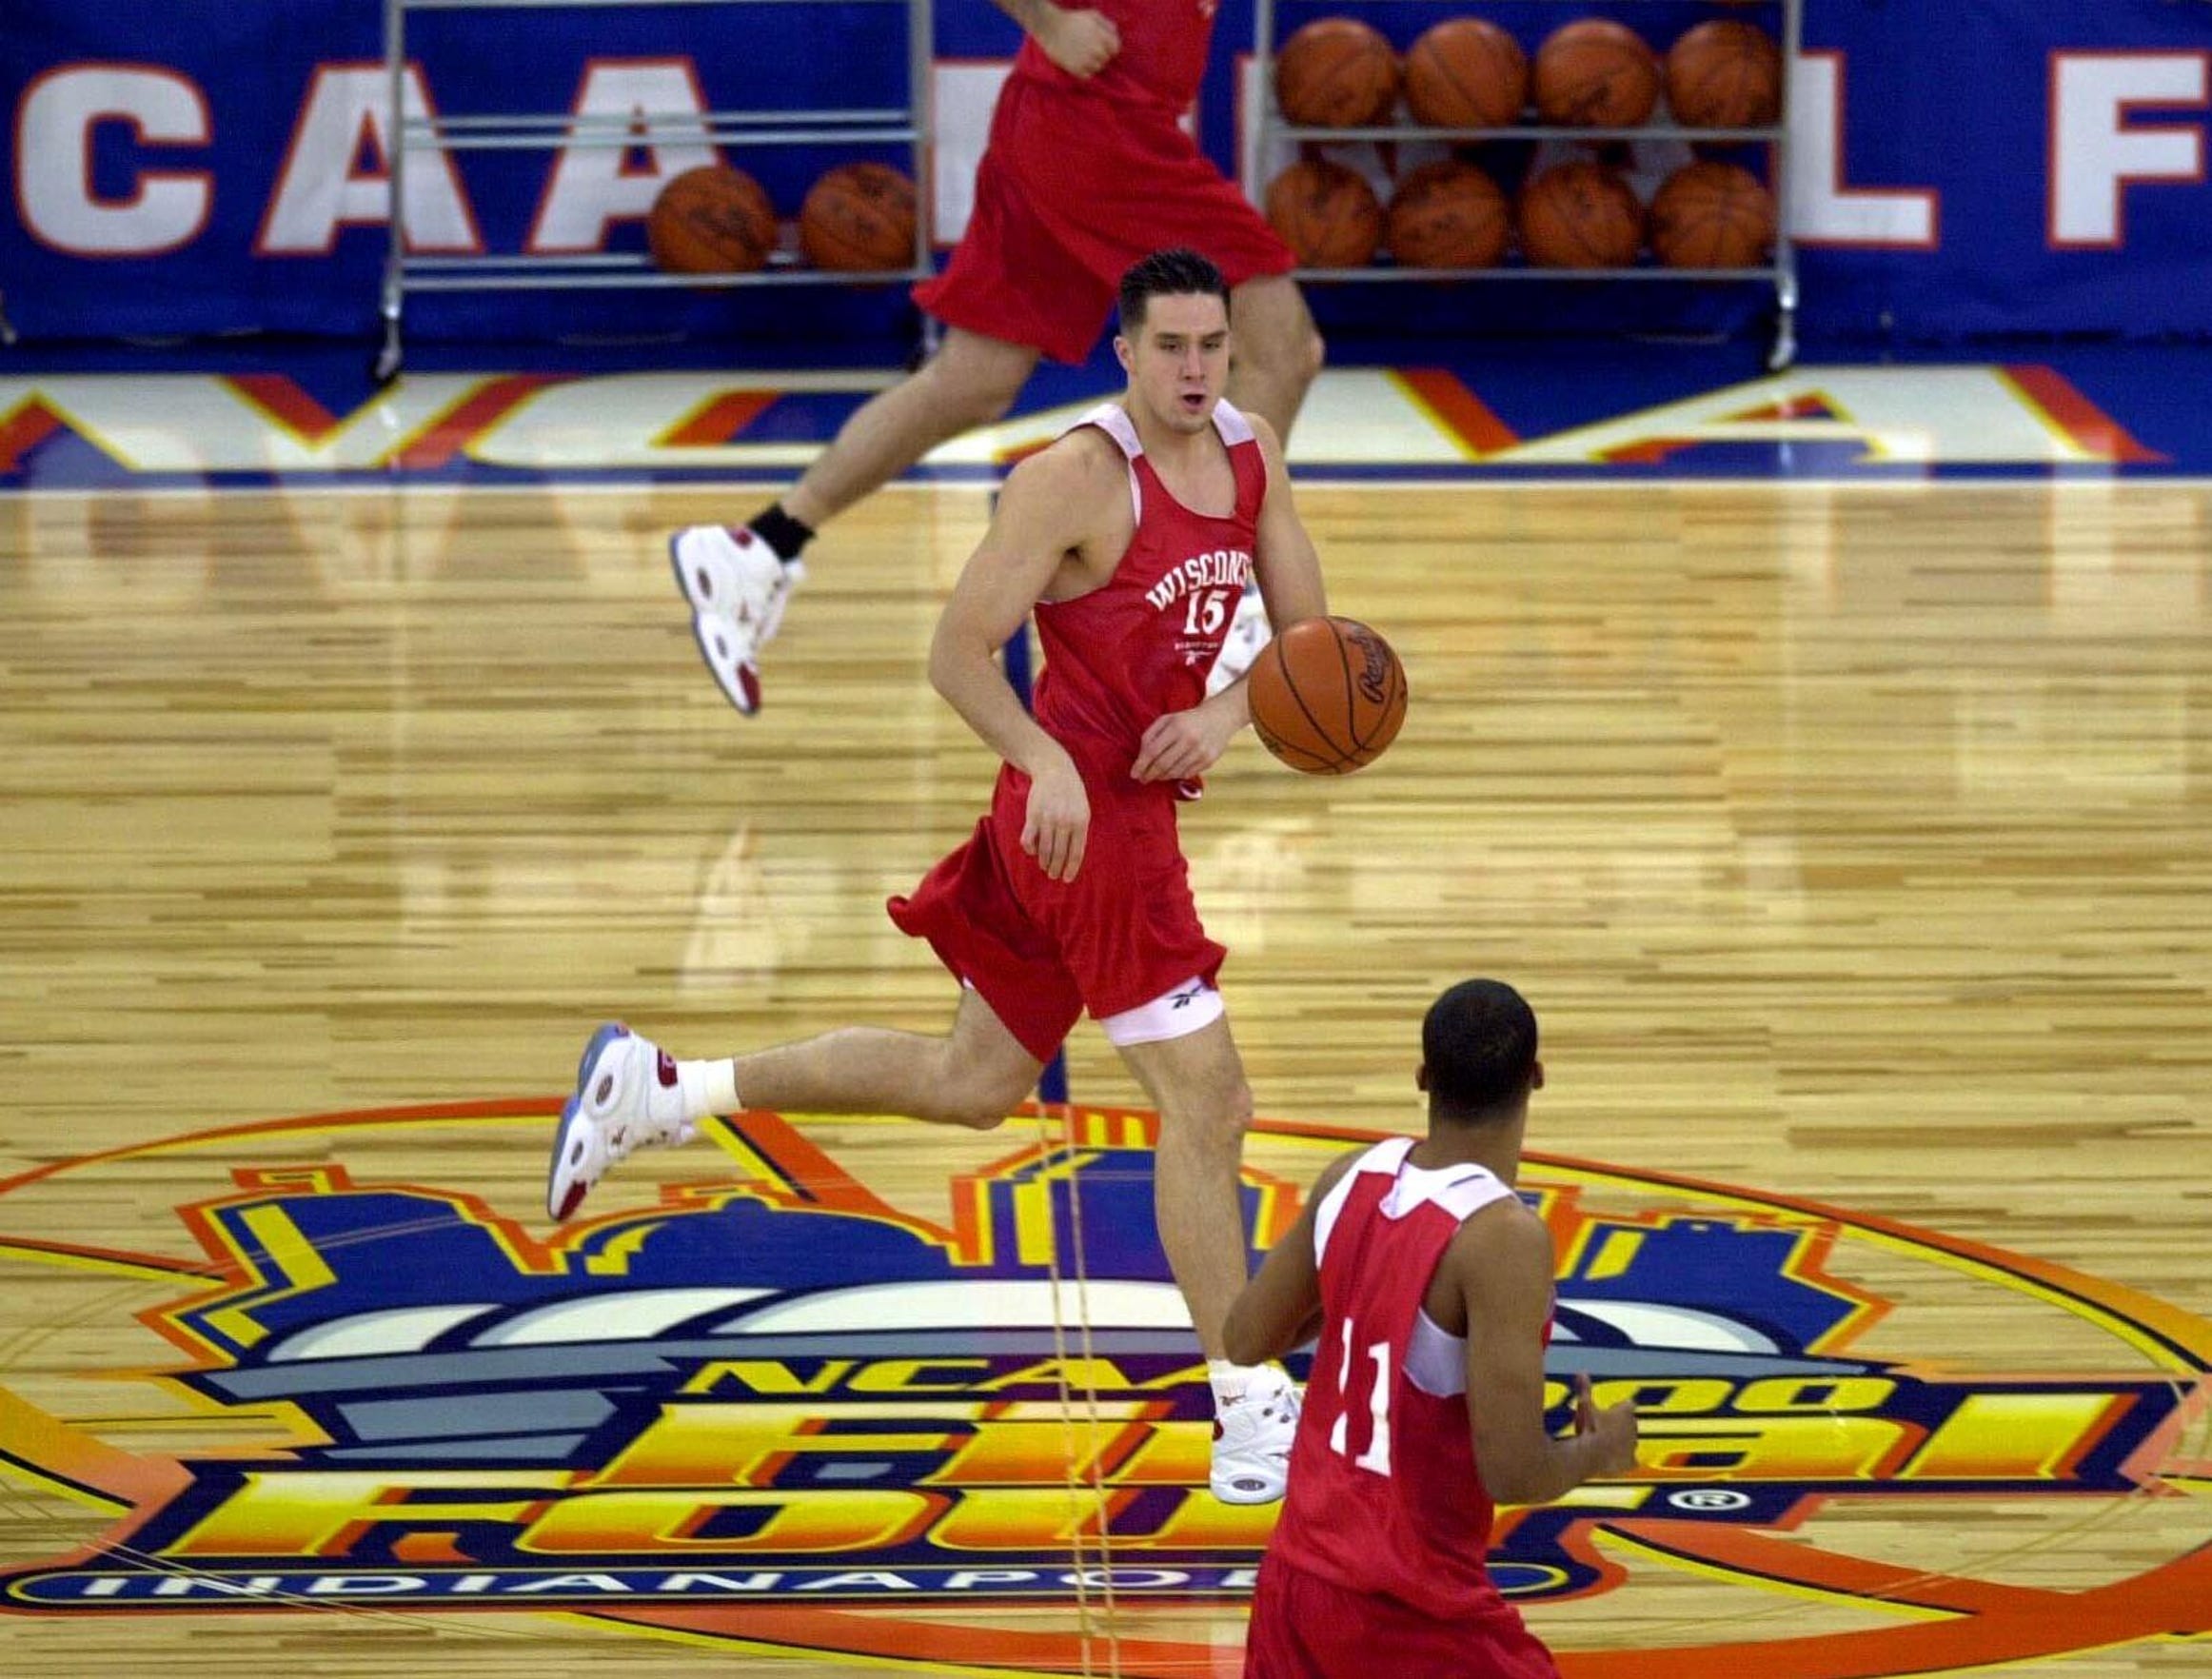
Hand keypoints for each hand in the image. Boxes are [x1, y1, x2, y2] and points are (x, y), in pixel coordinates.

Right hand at [1021, 753, 1091, 880]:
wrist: (1054, 771)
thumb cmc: (1072, 794)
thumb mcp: (1083, 810)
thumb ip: (1080, 832)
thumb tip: (1073, 857)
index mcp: (1080, 822)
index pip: (1076, 853)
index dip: (1071, 869)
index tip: (1066, 879)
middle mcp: (1064, 822)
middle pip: (1059, 854)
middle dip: (1056, 869)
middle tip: (1053, 876)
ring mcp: (1048, 819)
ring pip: (1044, 850)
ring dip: (1044, 862)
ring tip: (1044, 867)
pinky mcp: (1033, 816)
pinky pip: (1029, 840)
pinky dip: (1030, 849)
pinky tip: (1032, 852)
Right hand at [1036, 5, 1120, 77]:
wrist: (1051, 27)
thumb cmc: (1072, 20)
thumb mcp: (1092, 15)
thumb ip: (1107, 24)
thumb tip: (1115, 33)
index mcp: (1102, 37)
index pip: (1115, 49)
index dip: (1110, 48)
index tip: (1103, 47)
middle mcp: (1096, 50)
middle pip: (1106, 60)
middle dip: (1100, 56)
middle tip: (1090, 51)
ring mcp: (1086, 60)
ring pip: (1097, 69)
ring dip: (1093, 64)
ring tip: (1083, 57)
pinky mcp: (1076, 69)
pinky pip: (1087, 76)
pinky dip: (1085, 72)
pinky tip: (1079, 65)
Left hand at [1131, 694, 1242, 782]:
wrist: (1219, 718)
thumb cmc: (1187, 720)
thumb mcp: (1167, 719)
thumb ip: (1150, 735)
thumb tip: (1141, 758)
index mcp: (1176, 726)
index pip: (1152, 751)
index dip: (1141, 765)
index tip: (1133, 773)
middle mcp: (1189, 740)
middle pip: (1162, 765)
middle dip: (1149, 774)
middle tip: (1143, 778)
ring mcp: (1201, 752)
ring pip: (1174, 773)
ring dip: (1162, 777)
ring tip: (1156, 775)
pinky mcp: (1209, 761)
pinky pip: (1186, 774)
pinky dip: (1176, 775)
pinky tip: (1172, 771)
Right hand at [1572, 1373, 1640, 1477]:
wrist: (1593, 1455)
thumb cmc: (1590, 1428)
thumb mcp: (1584, 1405)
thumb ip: (1585, 1389)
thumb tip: (1582, 1372)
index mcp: (1625, 1411)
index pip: (1628, 1405)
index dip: (1618, 1408)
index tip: (1610, 1410)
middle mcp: (1633, 1427)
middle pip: (1630, 1424)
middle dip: (1620, 1425)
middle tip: (1603, 1428)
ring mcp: (1633, 1446)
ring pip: (1631, 1441)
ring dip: (1621, 1442)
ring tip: (1606, 1445)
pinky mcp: (1631, 1462)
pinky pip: (1632, 1461)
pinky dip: (1626, 1461)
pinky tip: (1617, 1462)